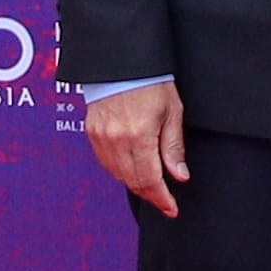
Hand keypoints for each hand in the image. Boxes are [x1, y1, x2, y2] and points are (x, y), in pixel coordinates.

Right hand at [86, 80, 188, 217]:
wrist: (122, 62)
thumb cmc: (151, 81)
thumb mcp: (172, 112)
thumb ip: (173, 147)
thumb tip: (180, 175)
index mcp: (140, 135)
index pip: (150, 180)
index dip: (161, 198)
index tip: (171, 208)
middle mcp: (116, 140)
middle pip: (132, 181)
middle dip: (150, 194)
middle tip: (164, 199)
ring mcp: (101, 137)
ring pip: (117, 175)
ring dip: (134, 183)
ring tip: (151, 185)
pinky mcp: (91, 133)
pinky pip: (105, 162)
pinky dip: (119, 170)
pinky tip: (131, 168)